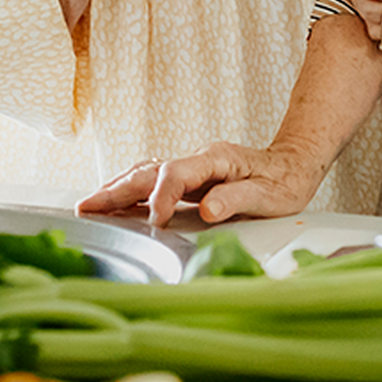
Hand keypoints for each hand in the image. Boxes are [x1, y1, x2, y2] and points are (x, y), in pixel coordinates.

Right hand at [76, 141, 324, 227]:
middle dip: (117, 189)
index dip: (161, 196)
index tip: (154, 221)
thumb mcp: (269, 195)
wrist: (293, 164)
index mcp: (215, 160)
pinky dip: (129, 190)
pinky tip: (114, 201)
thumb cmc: (284, 181)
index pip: (176, 173)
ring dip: (116, 188)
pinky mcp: (189, 179)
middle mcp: (198, 160)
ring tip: (89, 205)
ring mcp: (191, 169)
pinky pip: (152, 181)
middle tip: (87, 208)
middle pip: (149, 171)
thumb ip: (237, 200)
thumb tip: (208, 210)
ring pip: (145, 173)